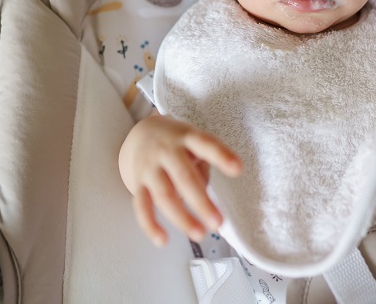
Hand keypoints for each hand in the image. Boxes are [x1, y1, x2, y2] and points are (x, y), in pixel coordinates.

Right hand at [119, 111, 242, 245]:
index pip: (205, 144)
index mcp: (186, 137)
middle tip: (217, 223)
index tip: (238, 168)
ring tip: (199, 234)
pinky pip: (141, 207)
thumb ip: (202, 166)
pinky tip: (163, 240)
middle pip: (184, 178)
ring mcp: (150, 168)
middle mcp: (166, 151)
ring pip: (164, 195)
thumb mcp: (193, 142)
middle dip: (201, 202)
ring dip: (182, 218)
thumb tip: (204, 200)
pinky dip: (150, 225)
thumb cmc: (177, 143)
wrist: (140, 135)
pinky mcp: (138, 184)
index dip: (221, 156)